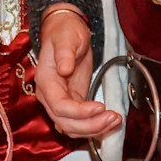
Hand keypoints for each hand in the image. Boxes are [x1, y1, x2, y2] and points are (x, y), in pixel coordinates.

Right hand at [33, 6, 121, 139]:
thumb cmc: (65, 32)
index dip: (79, 112)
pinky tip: (110, 122)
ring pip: (73, 127)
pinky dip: (94, 127)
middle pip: (65, 123)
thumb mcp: (66, 38)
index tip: (100, 107)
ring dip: (94, 129)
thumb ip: (64, 53)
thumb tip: (64, 69)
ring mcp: (60, 101)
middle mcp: (50, 96)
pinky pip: (81, 123)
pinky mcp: (73, 103)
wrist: (66, 31)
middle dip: (90, 125)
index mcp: (46, 80)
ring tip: (115, 120)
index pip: (59, 106)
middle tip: (113, 117)